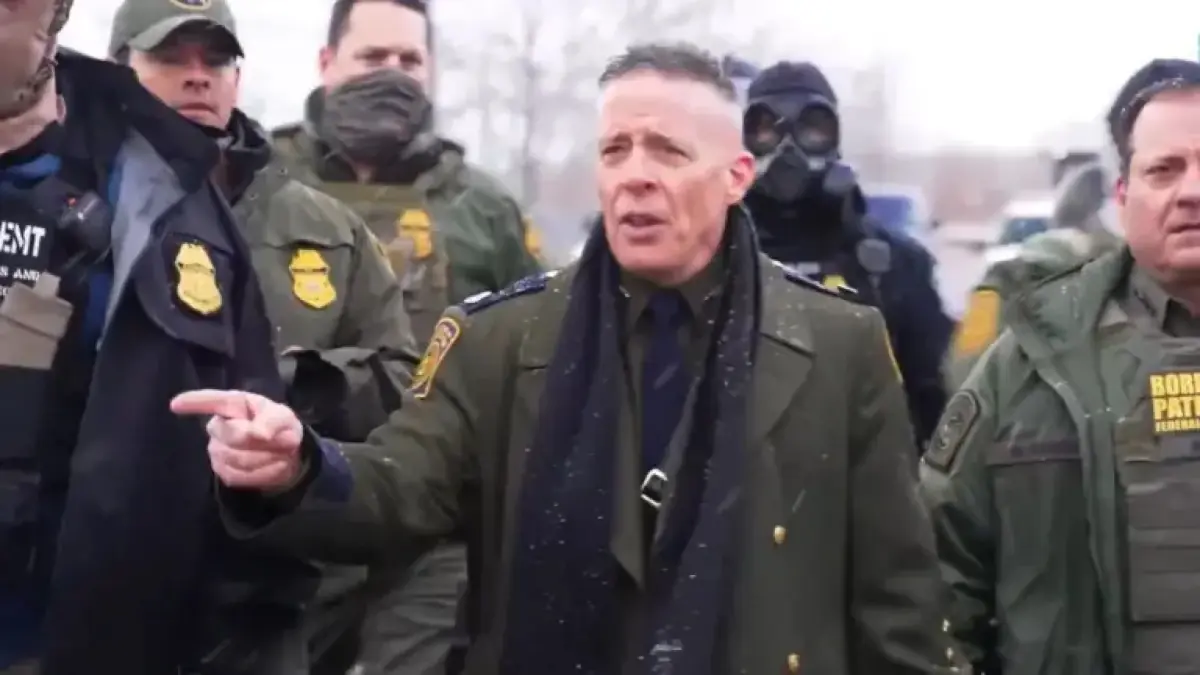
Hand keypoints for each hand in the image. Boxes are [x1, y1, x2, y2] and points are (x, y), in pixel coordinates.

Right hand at [170, 389, 303, 490]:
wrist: (287, 455)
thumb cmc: (280, 428)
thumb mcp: (284, 418)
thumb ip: (271, 422)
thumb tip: (259, 434)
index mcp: (234, 404)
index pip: (211, 401)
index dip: (194, 402)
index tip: (175, 405)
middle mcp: (219, 426)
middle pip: (233, 436)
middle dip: (263, 442)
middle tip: (285, 442)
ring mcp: (216, 449)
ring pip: (238, 459)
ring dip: (266, 458)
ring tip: (280, 454)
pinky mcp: (222, 471)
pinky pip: (239, 476)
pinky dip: (263, 474)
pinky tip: (274, 467)